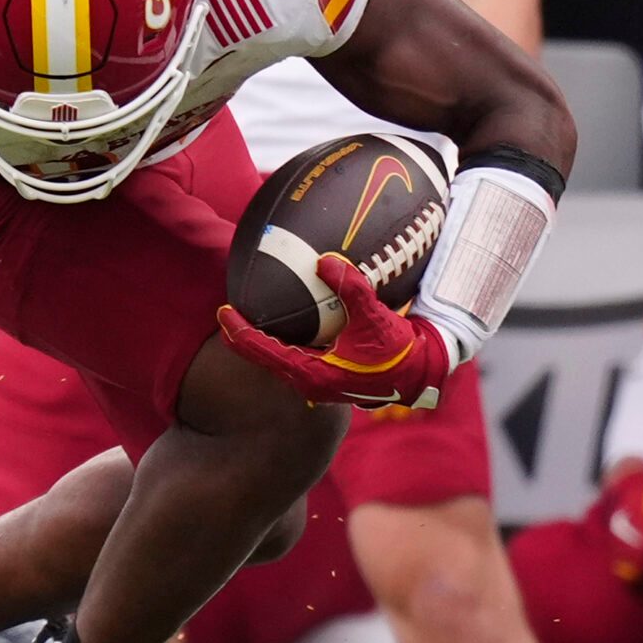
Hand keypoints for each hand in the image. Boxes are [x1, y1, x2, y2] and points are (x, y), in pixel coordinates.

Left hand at [216, 255, 451, 409]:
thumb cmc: (397, 352)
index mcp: (313, 374)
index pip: (265, 352)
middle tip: (226, 314)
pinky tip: (284, 327)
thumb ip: (350, 287)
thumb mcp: (374, 317)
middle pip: (265, 358)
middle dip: (244, 337)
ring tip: (248, 319)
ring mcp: (318, 383)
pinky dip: (283, 344)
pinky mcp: (327, 378)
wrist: (419, 375)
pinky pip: (295, 359)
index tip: (224, 312)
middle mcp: (310, 383)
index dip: (241, 332)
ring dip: (262, 342)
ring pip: (279, 361)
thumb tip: (325, 260)